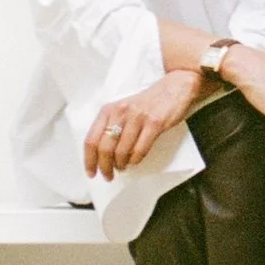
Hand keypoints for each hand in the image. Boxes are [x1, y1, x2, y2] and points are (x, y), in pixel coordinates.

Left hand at [85, 69, 204, 180]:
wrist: (174, 88)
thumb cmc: (148, 102)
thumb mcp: (124, 109)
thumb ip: (112, 126)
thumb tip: (103, 154)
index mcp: (109, 109)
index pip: (91, 139)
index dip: (89, 159)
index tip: (91, 172)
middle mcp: (120, 112)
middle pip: (104, 148)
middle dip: (104, 167)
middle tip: (108, 176)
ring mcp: (138, 118)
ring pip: (121, 151)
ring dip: (121, 165)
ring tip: (123, 167)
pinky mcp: (154, 123)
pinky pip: (140, 150)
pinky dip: (135, 160)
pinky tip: (134, 161)